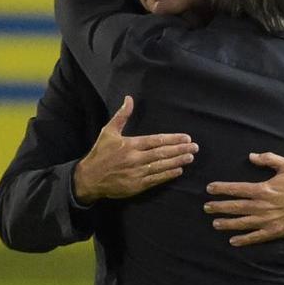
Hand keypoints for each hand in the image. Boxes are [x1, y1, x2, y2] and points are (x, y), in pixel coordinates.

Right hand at [72, 96, 196, 203]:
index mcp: (130, 144)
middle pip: (162, 153)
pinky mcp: (136, 186)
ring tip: (190, 157)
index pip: (156, 140)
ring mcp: (136, 173)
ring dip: (177, 161)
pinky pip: (155, 180)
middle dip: (180, 150)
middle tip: (194, 147)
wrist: (89, 178)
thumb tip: (129, 99)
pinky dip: (168, 175)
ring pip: (161, 166)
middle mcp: (135, 158)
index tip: (186, 138)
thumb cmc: (100, 153)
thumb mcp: (108, 132)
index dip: (173, 139)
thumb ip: (121, 116)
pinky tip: (178, 171)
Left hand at [204, 152, 283, 246]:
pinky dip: (244, 240)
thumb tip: (251, 156)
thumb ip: (268, 159)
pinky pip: (256, 237)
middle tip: (206, 207)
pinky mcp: (275, 231)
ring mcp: (268, 220)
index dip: (222, 189)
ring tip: (215, 223)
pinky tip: (233, 241)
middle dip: (219, 207)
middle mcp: (262, 206)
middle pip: (236, 207)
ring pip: (242, 223)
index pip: (237, 189)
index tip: (209, 189)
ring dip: (227, 223)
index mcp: (264, 189)